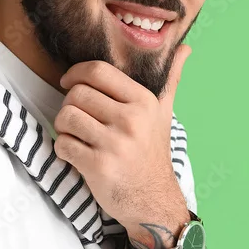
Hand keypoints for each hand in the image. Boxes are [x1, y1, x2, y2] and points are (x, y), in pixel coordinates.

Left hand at [54, 44, 192, 237]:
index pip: (98, 71)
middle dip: (69, 104)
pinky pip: (63, 144)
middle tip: (77, 117)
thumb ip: (170, 79)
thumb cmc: (152, 152)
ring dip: (63, 127)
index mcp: (143, 102)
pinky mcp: (98, 167)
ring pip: (66, 117)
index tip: (69, 82)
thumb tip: (186, 47)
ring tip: (75, 134)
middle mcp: (131, 121)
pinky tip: (75, 153)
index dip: (76, 73)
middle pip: (76, 94)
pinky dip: (63, 148)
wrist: (153, 201)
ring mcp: (114, 145)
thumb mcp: (163, 113)